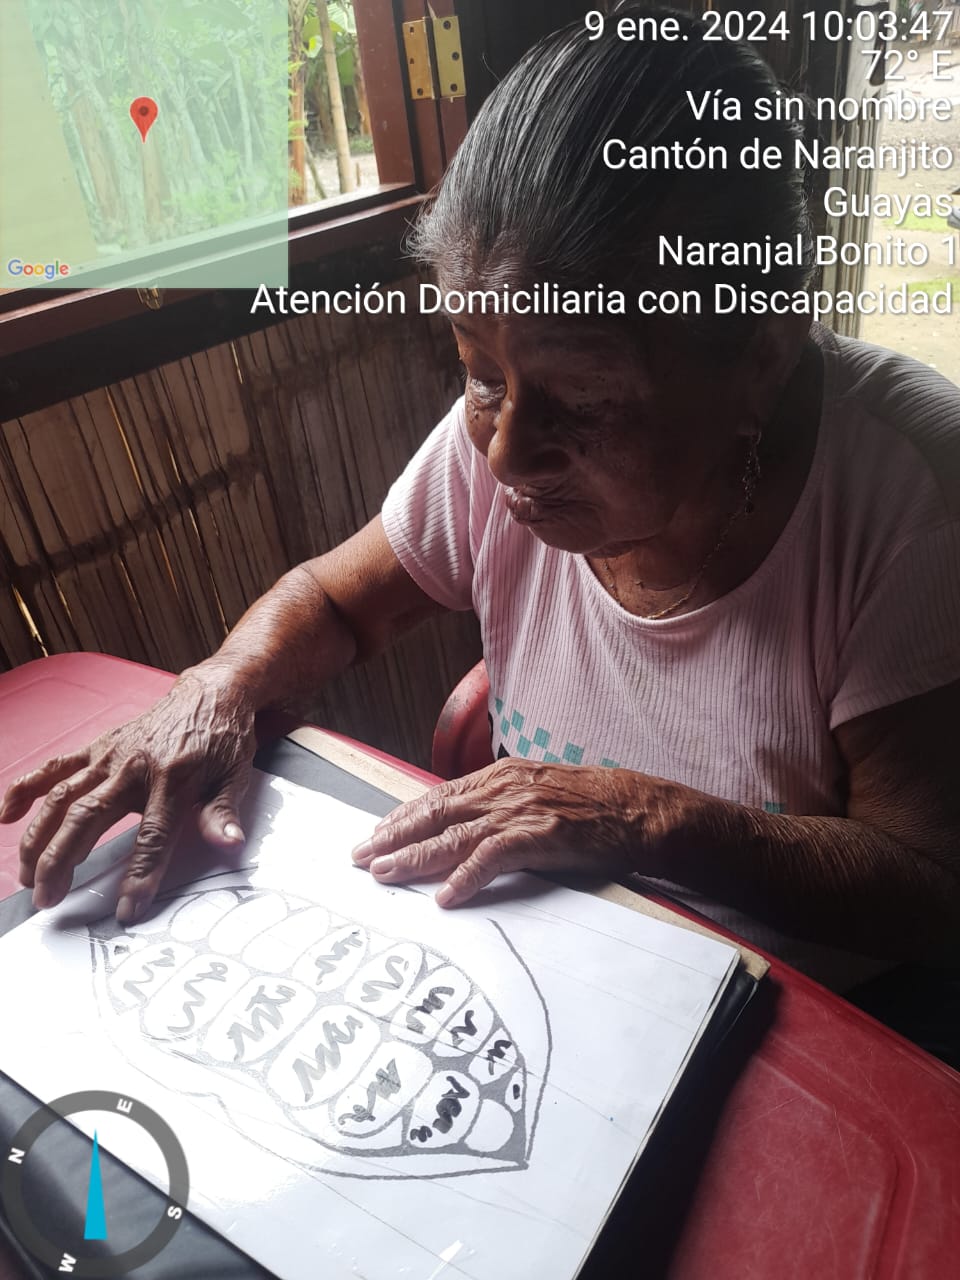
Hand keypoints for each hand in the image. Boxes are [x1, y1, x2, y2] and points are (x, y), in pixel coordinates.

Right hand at [0, 668, 257, 922]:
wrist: (210, 695)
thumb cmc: (222, 741)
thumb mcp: (235, 777)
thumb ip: (223, 814)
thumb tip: (229, 844)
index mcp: (173, 780)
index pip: (153, 837)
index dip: (140, 875)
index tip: (127, 909)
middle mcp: (134, 769)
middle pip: (88, 819)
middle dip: (62, 862)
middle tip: (49, 899)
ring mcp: (110, 757)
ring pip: (62, 798)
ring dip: (38, 838)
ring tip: (28, 877)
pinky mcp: (97, 748)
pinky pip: (55, 768)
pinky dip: (26, 788)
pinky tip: (6, 816)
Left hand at [352, 759, 670, 906]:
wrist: (637, 807)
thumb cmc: (592, 803)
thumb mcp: (539, 791)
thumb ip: (502, 803)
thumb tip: (468, 824)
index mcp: (500, 775)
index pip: (438, 795)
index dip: (403, 816)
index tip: (375, 833)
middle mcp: (502, 788)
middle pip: (434, 813)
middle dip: (393, 836)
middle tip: (360, 857)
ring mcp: (519, 810)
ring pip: (452, 835)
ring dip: (414, 858)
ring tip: (384, 875)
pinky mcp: (538, 834)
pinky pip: (492, 857)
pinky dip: (465, 877)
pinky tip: (445, 897)